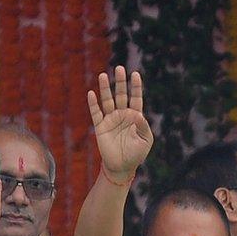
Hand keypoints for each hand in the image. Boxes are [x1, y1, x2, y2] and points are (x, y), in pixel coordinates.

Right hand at [87, 66, 152, 183]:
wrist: (121, 167)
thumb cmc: (136, 154)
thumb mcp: (145, 140)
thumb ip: (143, 126)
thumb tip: (137, 114)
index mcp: (135, 117)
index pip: (135, 98)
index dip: (135, 87)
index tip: (135, 74)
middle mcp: (122, 115)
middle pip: (121, 95)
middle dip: (121, 82)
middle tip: (120, 68)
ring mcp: (111, 120)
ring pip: (108, 100)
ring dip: (106, 89)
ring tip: (103, 75)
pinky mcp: (100, 127)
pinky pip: (96, 113)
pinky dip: (93, 104)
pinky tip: (91, 93)